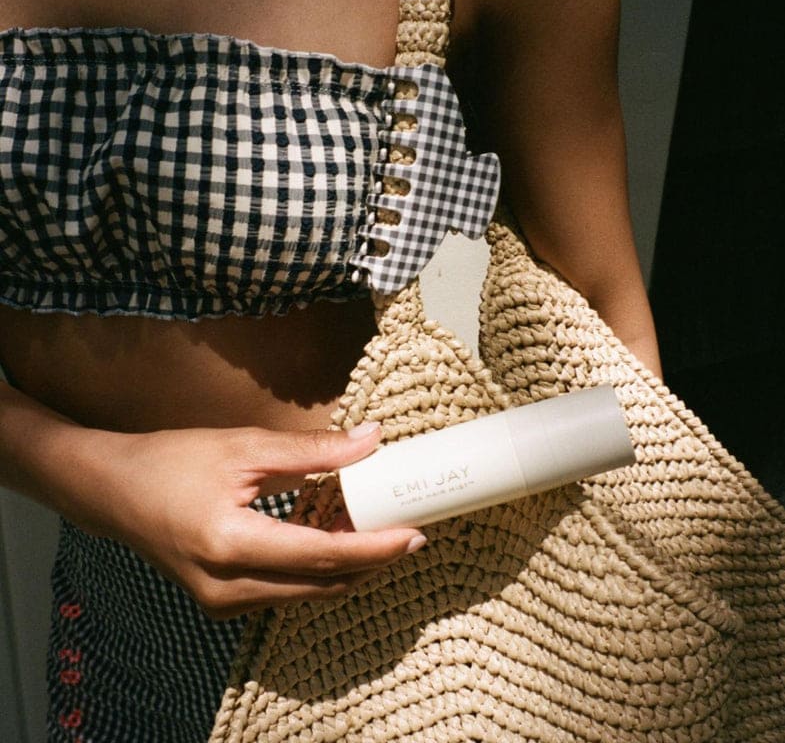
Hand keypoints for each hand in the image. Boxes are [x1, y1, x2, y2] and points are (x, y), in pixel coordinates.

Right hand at [71, 422, 425, 618]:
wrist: (112, 491)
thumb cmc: (171, 462)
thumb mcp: (244, 446)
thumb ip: (312, 449)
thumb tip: (371, 439)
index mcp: (231, 545)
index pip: (322, 555)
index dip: (375, 548)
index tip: (414, 533)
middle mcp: (228, 587)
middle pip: (321, 583)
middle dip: (371, 562)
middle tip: (408, 532)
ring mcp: (223, 602)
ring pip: (307, 593)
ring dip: (347, 566)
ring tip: (378, 531)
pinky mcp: (223, 601)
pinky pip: (287, 592)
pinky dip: (318, 570)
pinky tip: (335, 539)